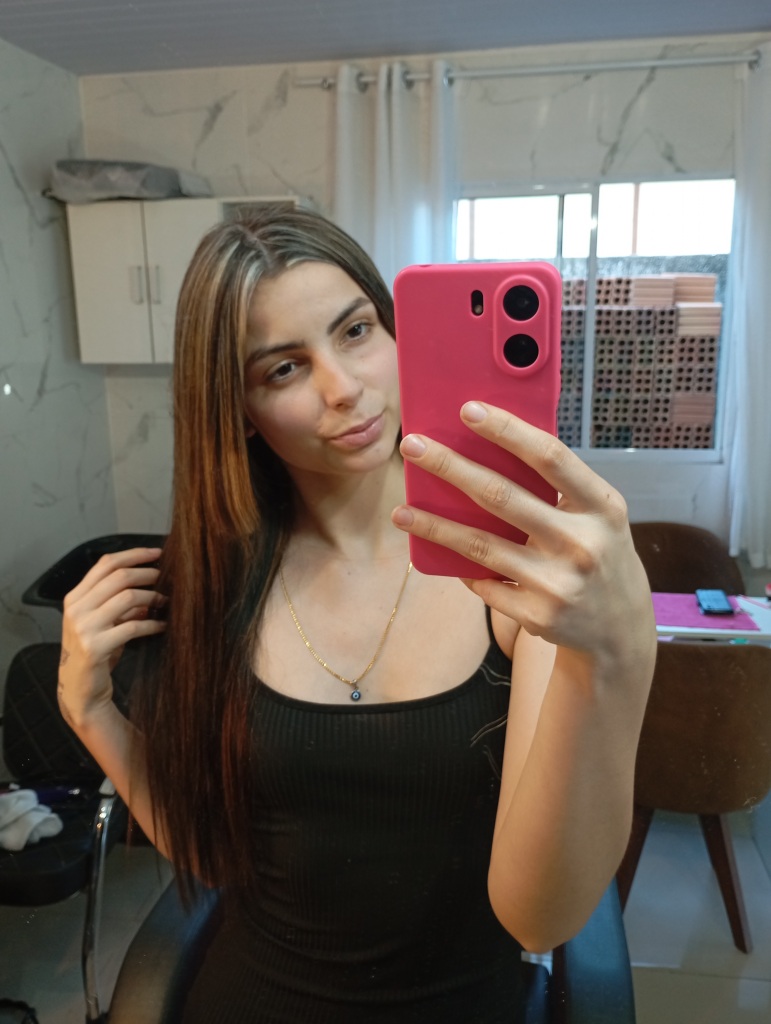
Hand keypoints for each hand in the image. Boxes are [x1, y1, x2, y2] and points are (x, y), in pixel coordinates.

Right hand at [58, 547, 166, 728]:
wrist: (79, 691)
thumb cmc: (95, 653)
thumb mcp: (103, 623)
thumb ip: (120, 603)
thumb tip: (151, 587)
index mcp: (75, 598)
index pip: (105, 564)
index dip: (133, 555)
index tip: (157, 553)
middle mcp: (76, 609)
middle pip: (119, 576)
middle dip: (147, 573)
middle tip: (167, 578)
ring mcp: (84, 627)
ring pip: (128, 597)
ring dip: (153, 597)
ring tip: (167, 602)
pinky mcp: (96, 647)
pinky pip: (133, 626)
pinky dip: (153, 624)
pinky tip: (163, 626)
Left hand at [392, 402, 653, 665]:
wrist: (619, 626)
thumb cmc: (596, 550)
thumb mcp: (596, 514)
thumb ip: (557, 486)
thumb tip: (488, 445)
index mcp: (601, 506)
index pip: (550, 457)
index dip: (508, 431)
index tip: (467, 409)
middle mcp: (582, 543)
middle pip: (501, 496)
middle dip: (450, 466)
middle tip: (411, 445)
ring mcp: (559, 583)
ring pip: (480, 546)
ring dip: (434, 526)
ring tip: (401, 512)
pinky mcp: (538, 616)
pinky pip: (484, 583)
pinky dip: (462, 567)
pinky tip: (440, 555)